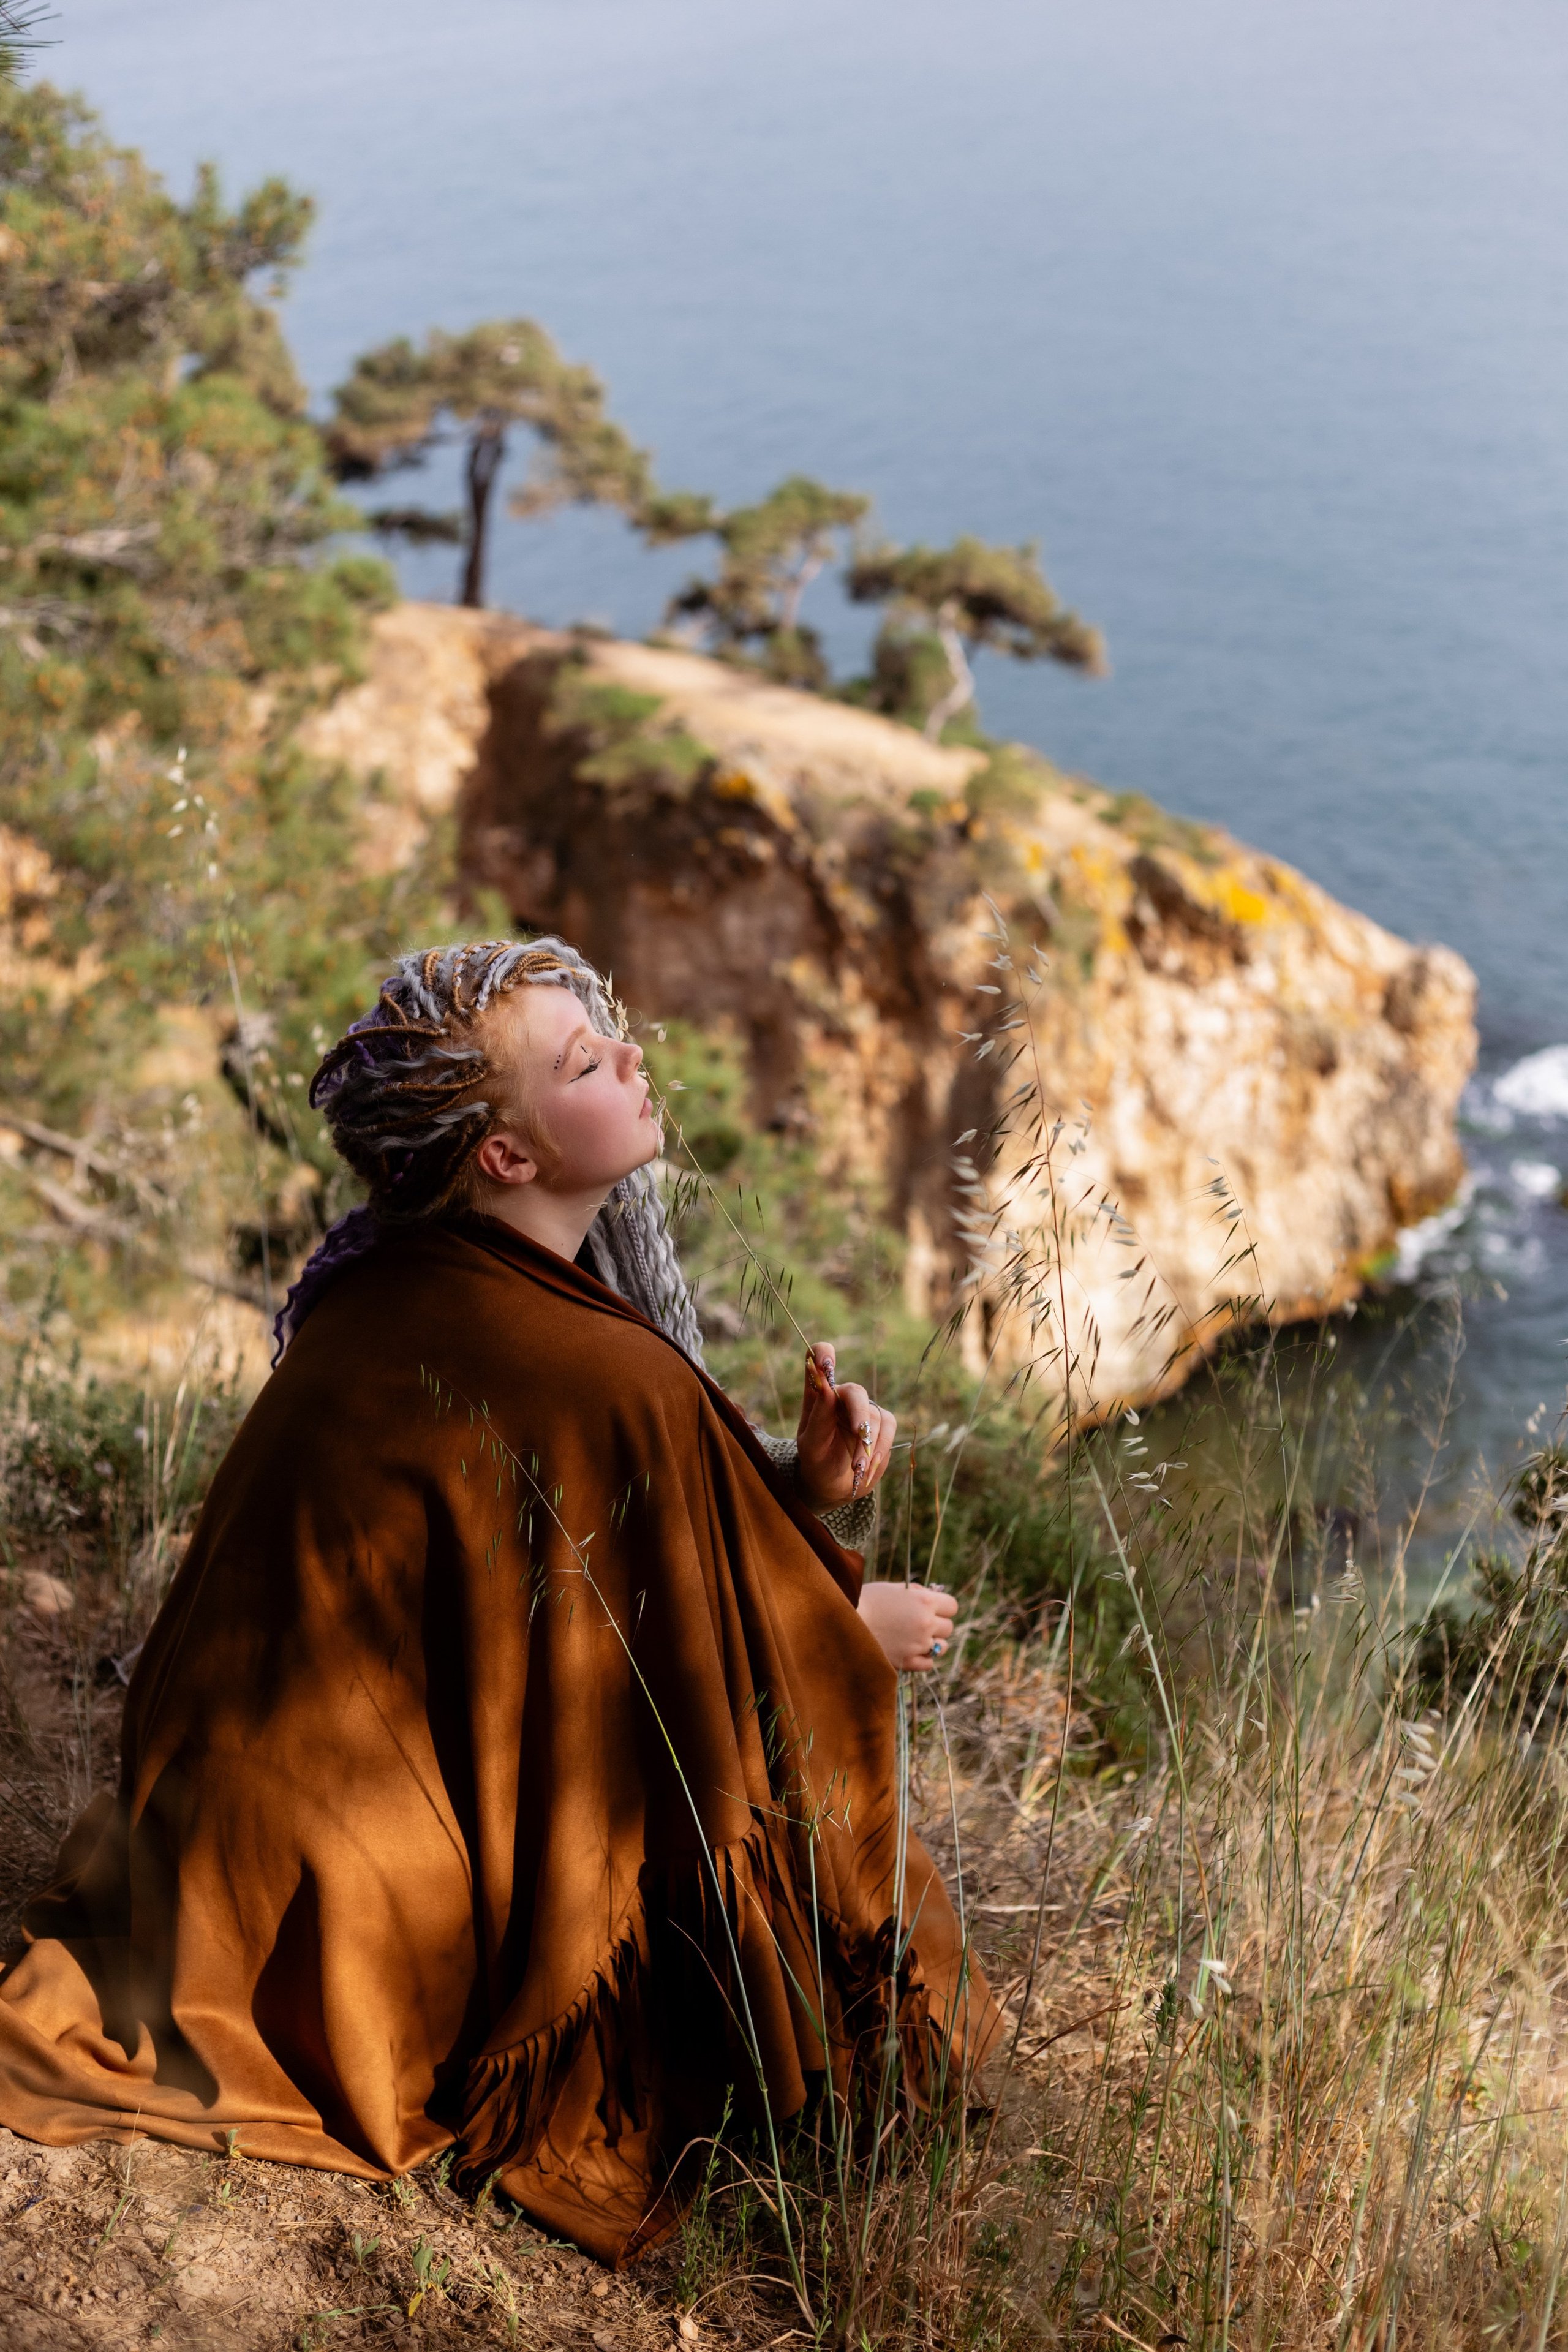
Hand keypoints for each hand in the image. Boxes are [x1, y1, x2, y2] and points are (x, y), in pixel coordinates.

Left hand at [795, 1343, 896, 1510]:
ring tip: (858, 1468)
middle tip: (859, 1434)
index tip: (826, 1361)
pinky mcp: (881, 1422)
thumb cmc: (816, 1462)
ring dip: (868, 1444)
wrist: (834, 1486)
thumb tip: (826, 1386)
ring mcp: (862, 1408)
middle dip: (859, 1415)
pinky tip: (868, 1467)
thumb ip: (818, 1416)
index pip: (818, 1359)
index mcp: (817, 1396)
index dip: (823, 1355)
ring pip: (874, 1415)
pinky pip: (889, 1426)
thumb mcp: (811, 1444)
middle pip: (856, 1391)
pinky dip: (880, 1447)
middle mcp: (840, 1396)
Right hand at [857, 1581, 958, 1671]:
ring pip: (942, 1646)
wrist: (843, 1621)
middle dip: (937, 1624)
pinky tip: (911, 1650)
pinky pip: (929, 1663)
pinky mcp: (908, 1661)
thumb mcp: (893, 1588)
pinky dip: (923, 1657)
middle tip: (918, 1622)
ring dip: (932, 1642)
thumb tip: (934, 1595)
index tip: (932, 1608)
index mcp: (924, 1601)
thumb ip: (917, 1592)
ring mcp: (918, 1644)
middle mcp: (926, 1623)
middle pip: (948, 1627)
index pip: (952, 1606)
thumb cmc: (867, 1600)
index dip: (943, 1607)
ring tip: (915, 1638)